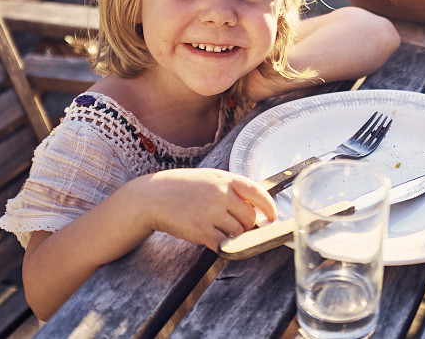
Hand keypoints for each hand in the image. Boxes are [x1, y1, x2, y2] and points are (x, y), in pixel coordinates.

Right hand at [141, 168, 277, 248]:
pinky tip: (214, 240)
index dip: (269, 206)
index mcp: (225, 178)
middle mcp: (220, 194)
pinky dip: (223, 246)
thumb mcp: (208, 178)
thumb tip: (255, 206)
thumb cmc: (181, 187)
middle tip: (235, 225)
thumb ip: (230, 189)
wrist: (152, 197)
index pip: (257, 192)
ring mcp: (211, 212)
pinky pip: (223, 243)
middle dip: (246, 225)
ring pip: (238, 232)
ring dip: (233, 236)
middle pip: (249, 217)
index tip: (272, 216)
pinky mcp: (201, 230)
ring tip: (219, 230)